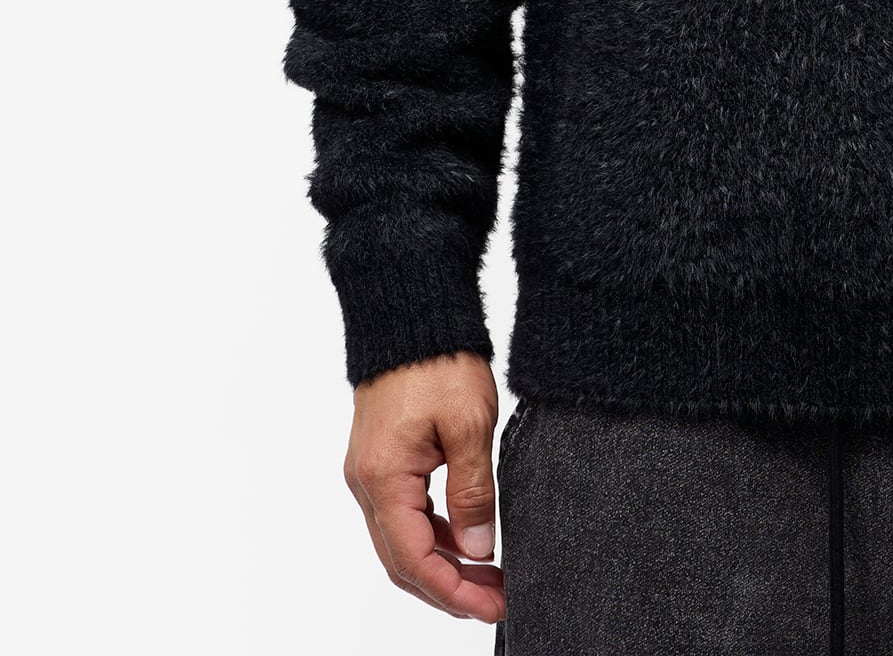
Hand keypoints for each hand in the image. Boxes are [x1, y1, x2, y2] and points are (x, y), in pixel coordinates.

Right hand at [343, 351, 505, 623]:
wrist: (413, 313)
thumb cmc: (439, 360)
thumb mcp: (469, 425)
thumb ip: (473, 491)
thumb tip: (479, 549)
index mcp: (385, 478)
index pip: (415, 559)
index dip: (453, 591)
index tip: (492, 606)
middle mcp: (368, 482)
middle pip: (402, 560)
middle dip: (449, 588)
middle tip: (496, 601)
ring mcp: (372, 471)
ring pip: (403, 539)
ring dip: (444, 563)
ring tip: (491, 575)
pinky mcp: (384, 459)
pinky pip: (405, 512)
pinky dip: (436, 533)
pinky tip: (470, 537)